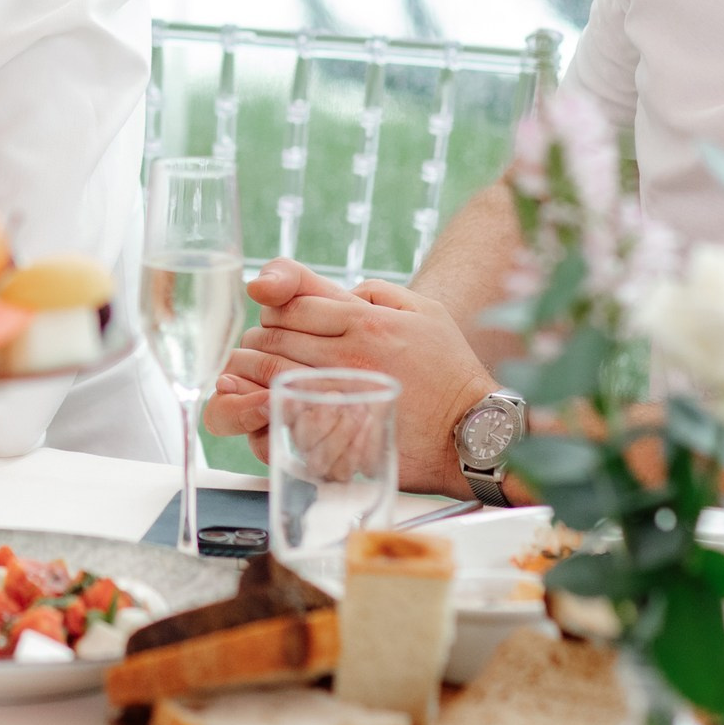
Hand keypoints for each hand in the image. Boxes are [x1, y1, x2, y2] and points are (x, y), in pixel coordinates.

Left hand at [199, 258, 496, 495]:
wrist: (472, 432)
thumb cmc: (450, 371)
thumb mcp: (424, 311)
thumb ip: (378, 291)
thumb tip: (341, 291)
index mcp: (365, 320)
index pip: (291, 303)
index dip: (275, 310)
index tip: (277, 322)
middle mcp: (348, 353)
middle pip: (273, 336)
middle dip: (258, 340)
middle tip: (258, 348)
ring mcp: (340, 394)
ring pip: (270, 373)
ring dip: (251, 372)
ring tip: (252, 375)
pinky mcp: (337, 433)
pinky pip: (283, 414)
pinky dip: (265, 407)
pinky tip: (266, 405)